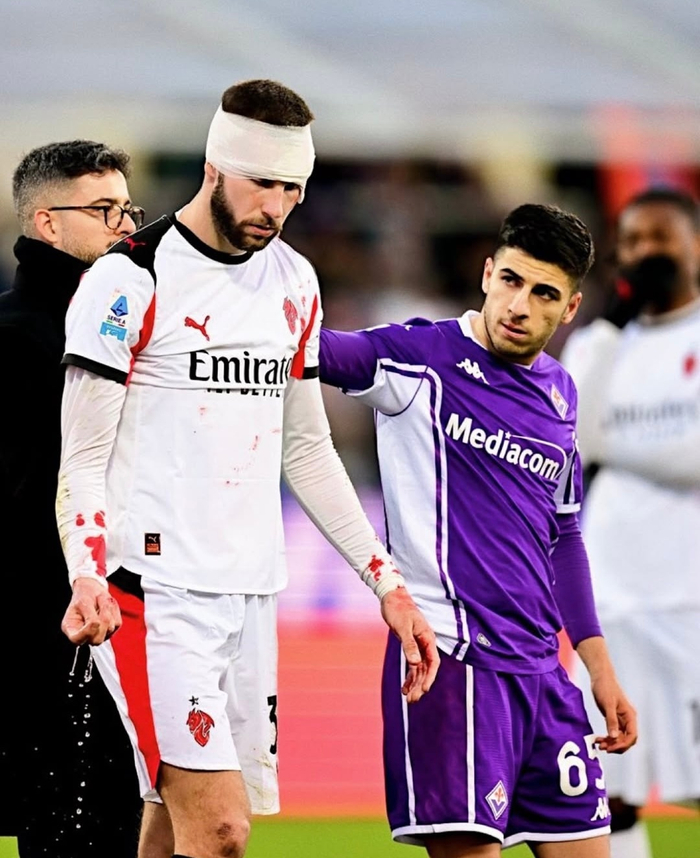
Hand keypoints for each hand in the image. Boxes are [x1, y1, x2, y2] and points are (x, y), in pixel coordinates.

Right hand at [61, 576, 120, 645]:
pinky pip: (117, 623)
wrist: (93, 591)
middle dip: (102, 620)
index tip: (94, 621)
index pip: (76, 640)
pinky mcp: (111, 630)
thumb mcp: (83, 602)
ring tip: (101, 601)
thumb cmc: (84, 596)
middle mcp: (85, 636)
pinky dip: (114, 611)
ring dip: (108, 611)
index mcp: (72, 629)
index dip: (87, 632)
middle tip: (99, 602)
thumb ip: (90, 616)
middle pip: (97, 640)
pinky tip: (106, 606)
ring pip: (109, 629)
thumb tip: (97, 625)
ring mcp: (99, 635)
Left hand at [381, 587, 439, 702]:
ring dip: (415, 684)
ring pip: (420, 670)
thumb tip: (415, 663)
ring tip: (409, 699)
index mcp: (428, 638)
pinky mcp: (410, 647)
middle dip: (421, 685)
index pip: (433, 662)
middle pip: (426, 669)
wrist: (392, 598)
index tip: (424, 690)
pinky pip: (412, 666)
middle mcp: (426, 644)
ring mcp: (418, 646)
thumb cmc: (398, 609)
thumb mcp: (402, 627)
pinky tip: (404, 689)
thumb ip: (409, 644)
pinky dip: (409, 677)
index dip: (430, 677)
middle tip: (412, 700)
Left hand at [590, 671, 637, 753]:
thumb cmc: (605, 687)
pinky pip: (613, 733)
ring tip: (598, 744)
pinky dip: (607, 738)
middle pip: (626, 739)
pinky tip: (598, 739)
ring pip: (619, 737)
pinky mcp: (613, 719)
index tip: (611, 747)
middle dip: (616, 746)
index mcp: (630, 716)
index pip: (632, 736)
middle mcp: (628, 719)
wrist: (600, 677)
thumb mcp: (607, 704)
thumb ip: (611, 720)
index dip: (623, 744)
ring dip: (610, 743)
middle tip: (603, 748)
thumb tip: (614, 737)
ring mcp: (621, 720)